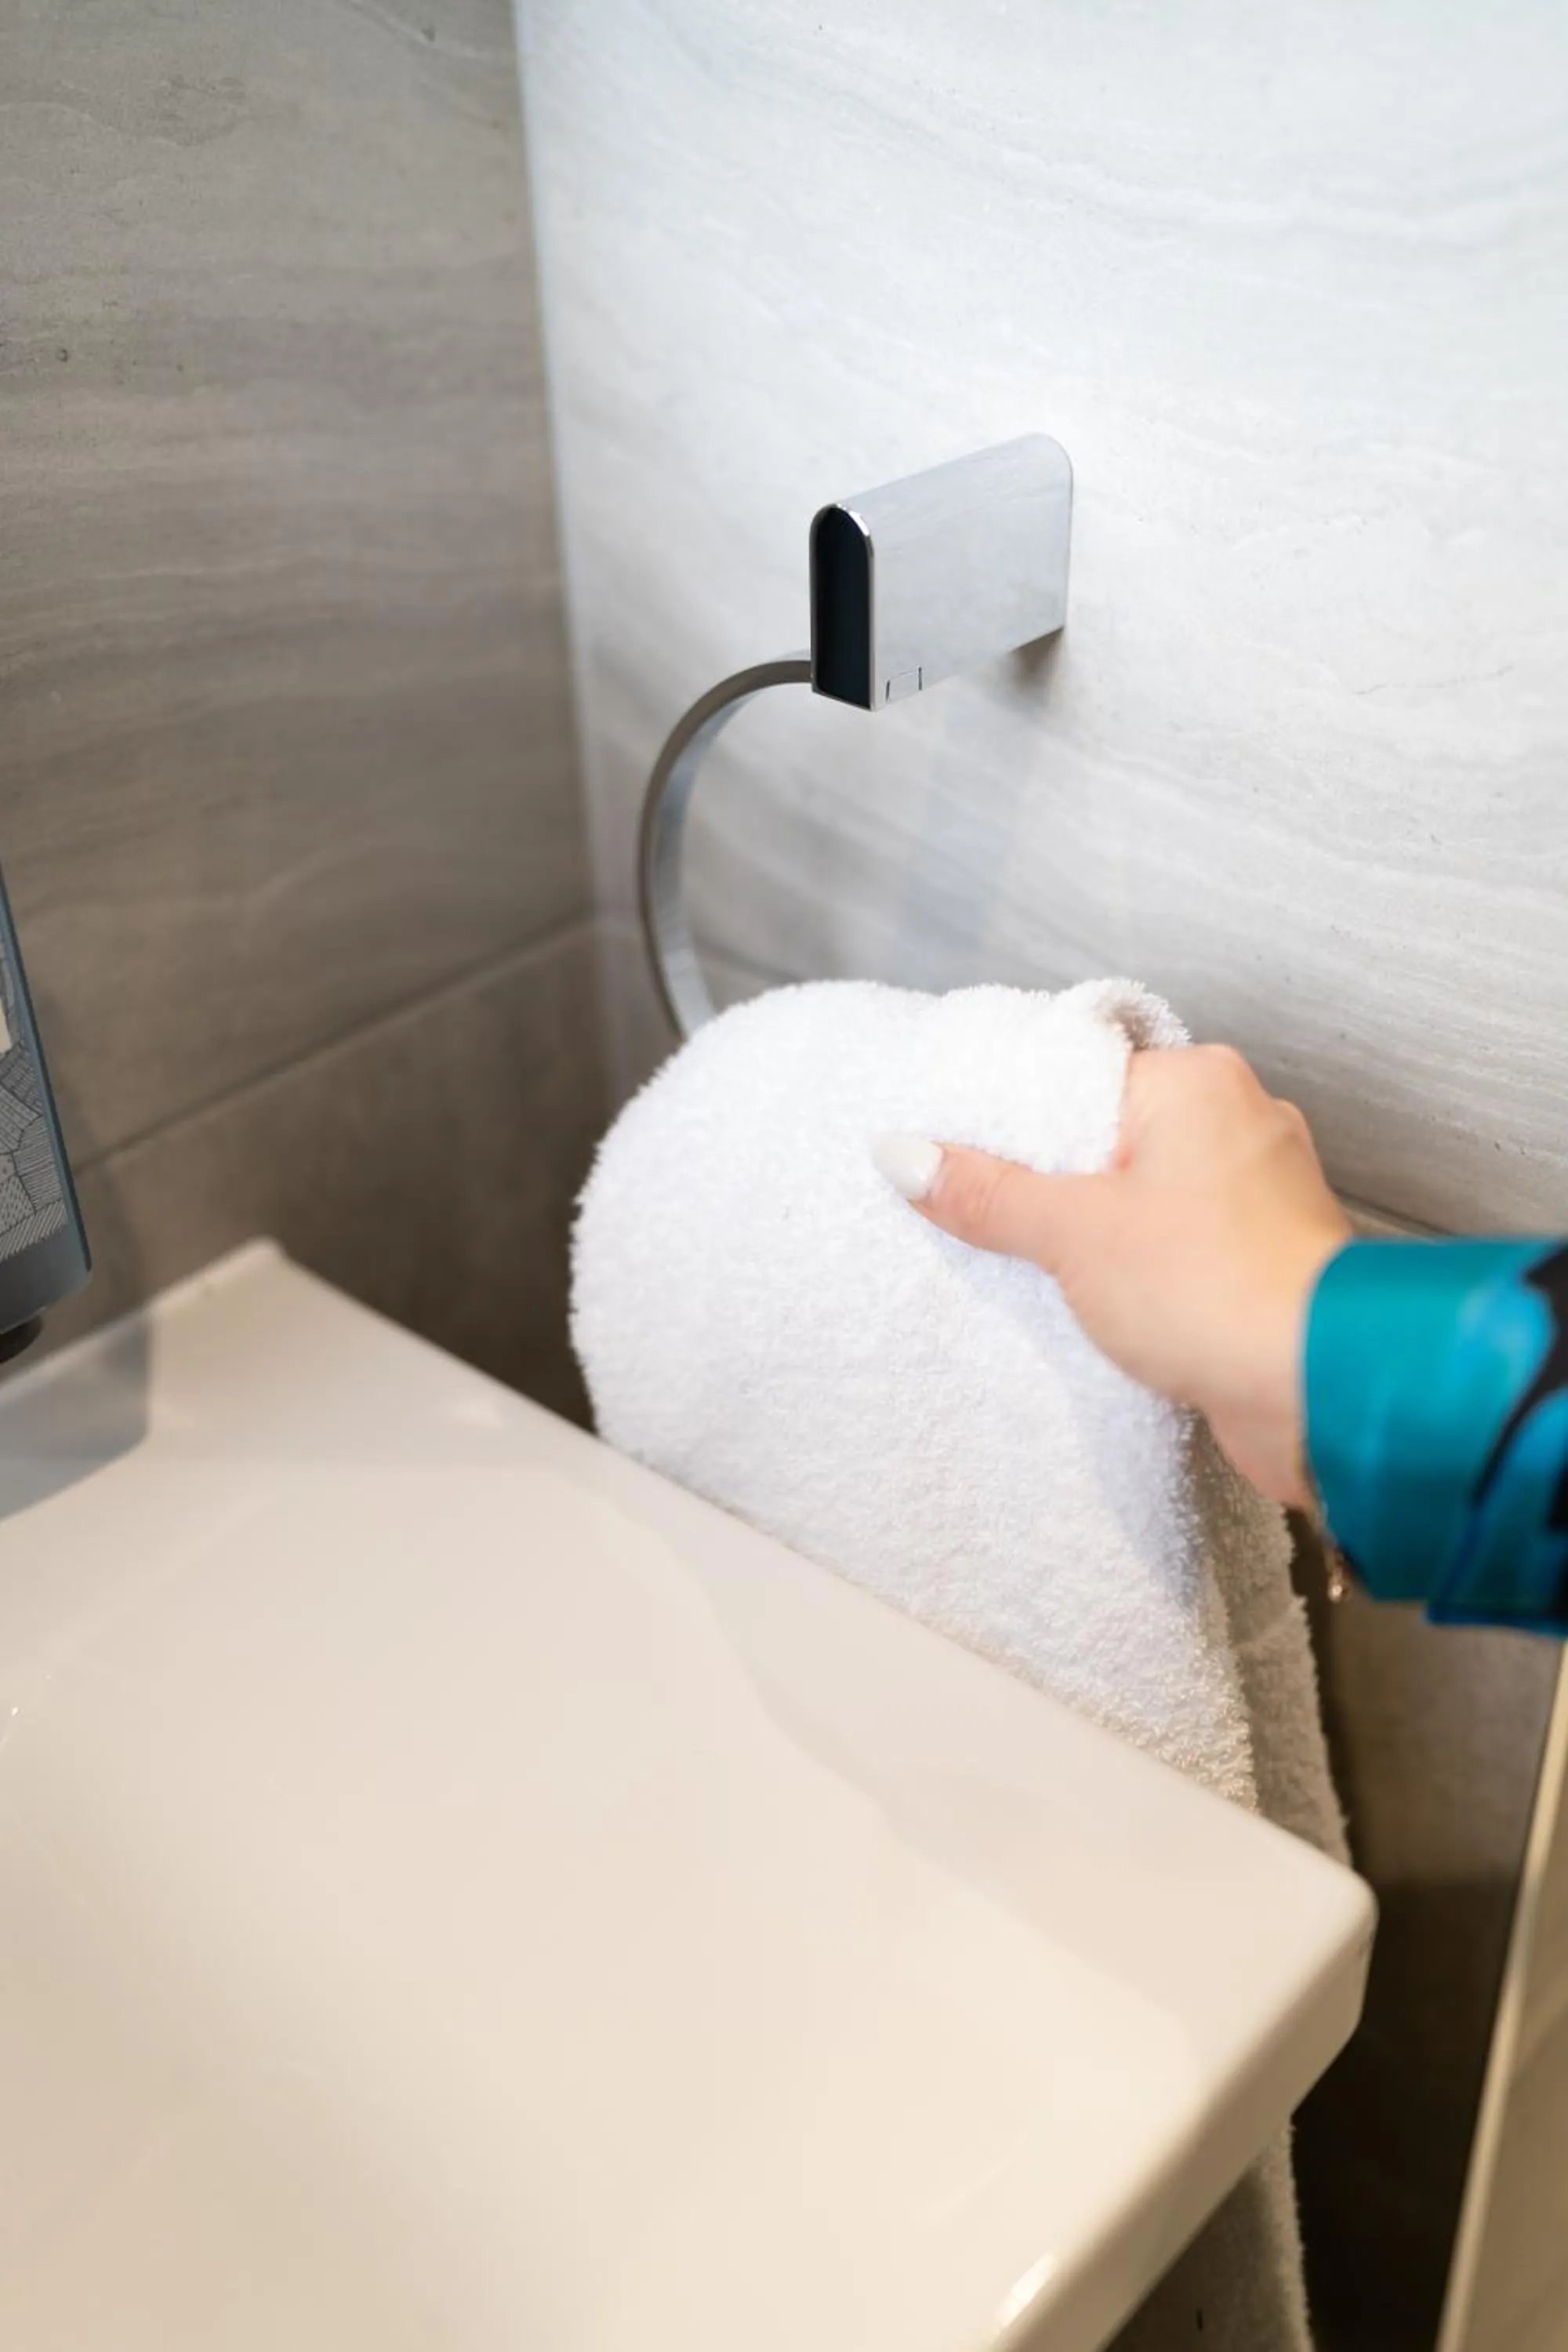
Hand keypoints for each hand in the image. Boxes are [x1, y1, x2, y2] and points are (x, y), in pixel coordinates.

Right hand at [872, 1045, 1351, 1507]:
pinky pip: (1185, 1247)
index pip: (1083, 1072)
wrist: (1319, 1388)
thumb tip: (903, 1154)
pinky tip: (1102, 1304)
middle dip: (1056, 1179)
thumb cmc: (1212, 1287)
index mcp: (1198, 1082)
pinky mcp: (1270, 1259)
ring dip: (1101, 1232)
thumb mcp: (1072, 1232)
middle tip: (986, 1212)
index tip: (961, 1149)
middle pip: (1115, 1134)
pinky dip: (1143, 1271)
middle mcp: (1243, 1121)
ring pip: (1152, 1195)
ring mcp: (1262, 1193)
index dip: (1018, 1114)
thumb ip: (987, 1192)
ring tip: (1038, 1265)